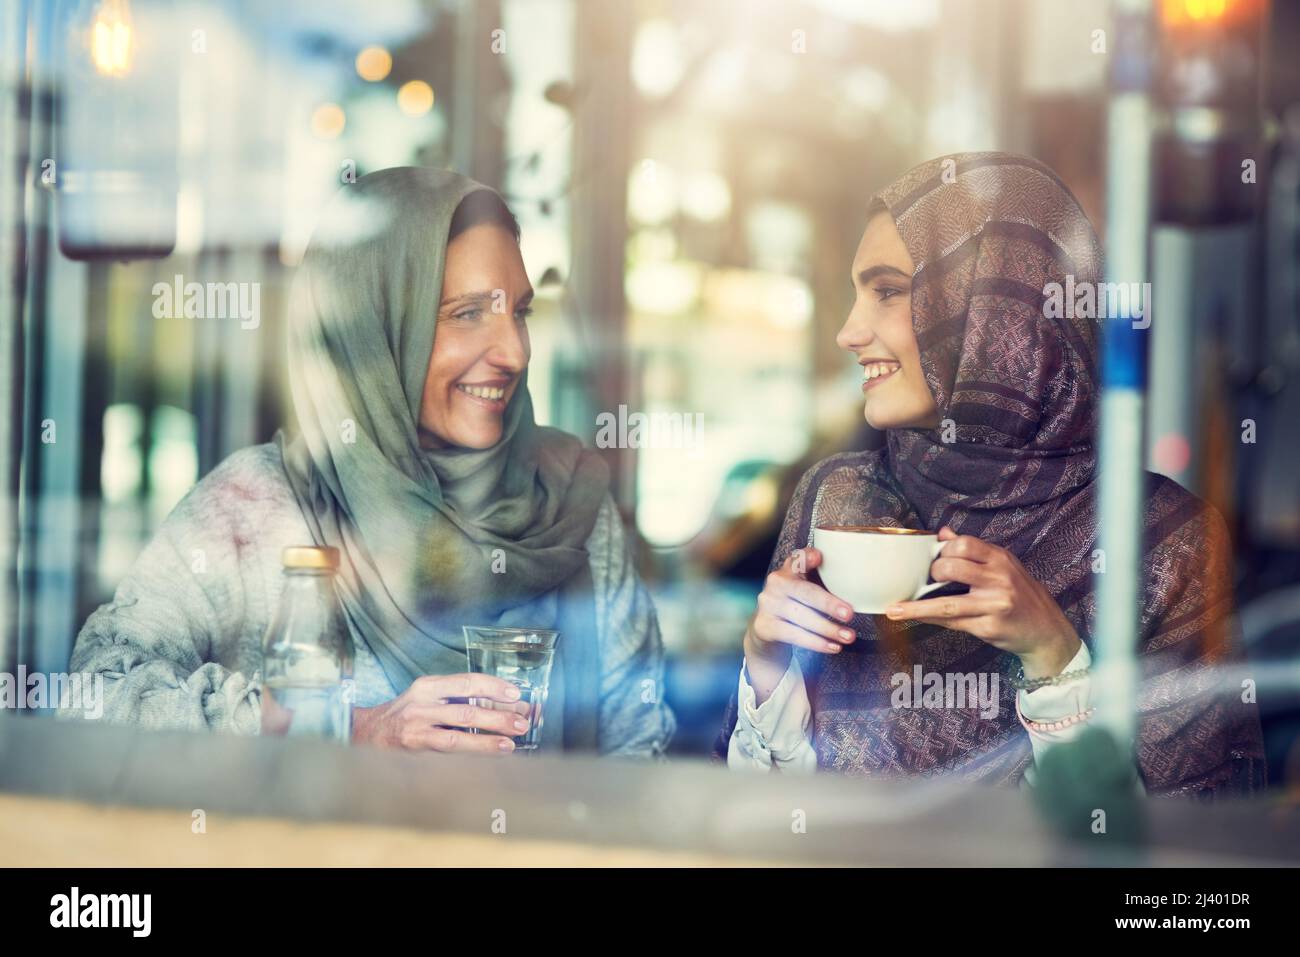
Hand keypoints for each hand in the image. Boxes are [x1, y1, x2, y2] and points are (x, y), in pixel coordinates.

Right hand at [352, 673, 531, 753]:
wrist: (365, 735)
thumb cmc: (403, 717)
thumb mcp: (426, 700)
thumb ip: (457, 701)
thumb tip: (502, 707)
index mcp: (428, 685)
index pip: (467, 681)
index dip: (493, 686)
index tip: (516, 693)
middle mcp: (422, 702)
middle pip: (468, 705)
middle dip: (499, 713)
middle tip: (523, 719)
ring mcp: (417, 725)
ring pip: (460, 728)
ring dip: (490, 734)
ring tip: (512, 740)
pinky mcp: (414, 746)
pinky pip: (449, 747)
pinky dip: (473, 749)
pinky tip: (491, 752)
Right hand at [746, 547, 856, 659]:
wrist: (767, 630)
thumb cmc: (797, 606)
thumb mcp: (808, 589)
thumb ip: (825, 581)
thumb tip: (857, 584)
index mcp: (788, 570)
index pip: (797, 559)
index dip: (807, 558)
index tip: (819, 557)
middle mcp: (775, 584)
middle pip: (804, 592)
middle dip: (828, 604)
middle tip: (850, 614)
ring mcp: (767, 605)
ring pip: (800, 616)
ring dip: (827, 628)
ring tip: (848, 636)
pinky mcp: (764, 626)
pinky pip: (793, 635)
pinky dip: (815, 643)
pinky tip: (832, 647)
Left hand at [883, 527, 1079, 679]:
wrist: (1046, 630)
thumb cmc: (1020, 595)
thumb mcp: (1003, 566)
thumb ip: (973, 551)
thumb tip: (943, 533)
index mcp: (1000, 559)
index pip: (964, 544)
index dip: (943, 549)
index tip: (933, 556)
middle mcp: (999, 579)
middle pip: (953, 569)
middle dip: (933, 574)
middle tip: (929, 579)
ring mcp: (994, 605)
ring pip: (947, 603)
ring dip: (916, 607)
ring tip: (895, 609)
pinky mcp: (988, 627)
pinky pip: (952, 623)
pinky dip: (930, 620)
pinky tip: (914, 619)